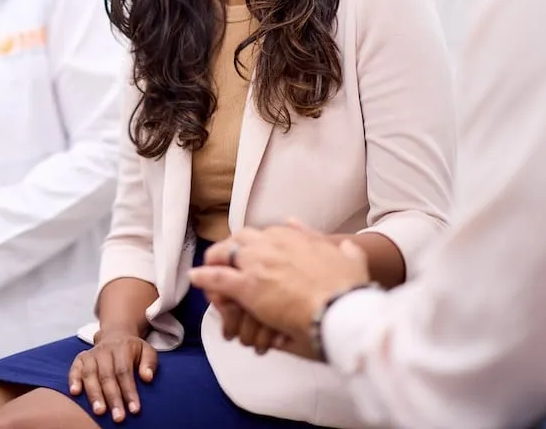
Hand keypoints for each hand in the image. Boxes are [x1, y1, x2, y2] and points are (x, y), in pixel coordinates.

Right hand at [68, 330, 156, 422]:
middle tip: (118, 417)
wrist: (116, 335)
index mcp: (122, 347)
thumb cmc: (133, 350)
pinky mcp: (81, 359)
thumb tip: (147, 377)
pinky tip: (75, 393)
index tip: (134, 409)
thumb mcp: (147, 351)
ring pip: (90, 374)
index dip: (129, 391)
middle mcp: (105, 350)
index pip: (124, 371)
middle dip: (112, 398)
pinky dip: (73, 380)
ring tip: (99, 411)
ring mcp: (91, 354)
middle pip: (107, 376)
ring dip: (94, 394)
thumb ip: (149, 363)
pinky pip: (74, 368)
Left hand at [189, 225, 370, 358]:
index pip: (265, 235)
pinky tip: (195, 278)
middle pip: (241, 238)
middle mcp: (273, 243)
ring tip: (208, 270)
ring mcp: (258, 263)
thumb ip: (343, 250)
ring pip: (225, 253)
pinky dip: (204, 276)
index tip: (253, 257)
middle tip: (226, 262)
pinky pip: (217, 277)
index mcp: (295, 237)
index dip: (255, 247)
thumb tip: (343, 244)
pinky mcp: (248, 286)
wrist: (343, 310)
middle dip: (231, 249)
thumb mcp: (350, 259)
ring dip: (216, 260)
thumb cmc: (349, 291)